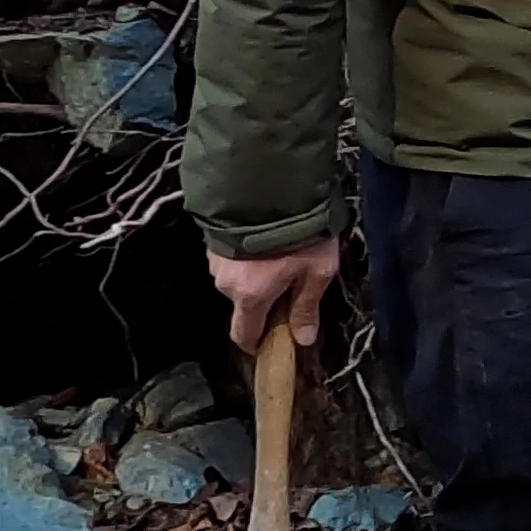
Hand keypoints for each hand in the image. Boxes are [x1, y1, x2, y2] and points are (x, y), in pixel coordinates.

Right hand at [210, 237, 338, 352]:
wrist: (269, 185)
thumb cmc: (299, 232)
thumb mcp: (317, 272)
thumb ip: (307, 307)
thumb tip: (303, 340)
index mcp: (249, 296)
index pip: (243, 333)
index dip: (255, 344)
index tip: (267, 345)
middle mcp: (225, 282)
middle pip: (243, 303)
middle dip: (264, 300)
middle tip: (291, 282)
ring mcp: (215, 259)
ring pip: (238, 279)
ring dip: (256, 275)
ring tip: (282, 255)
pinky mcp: (213, 239)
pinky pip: (232, 259)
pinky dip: (248, 258)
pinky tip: (266, 242)